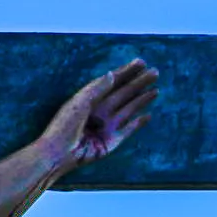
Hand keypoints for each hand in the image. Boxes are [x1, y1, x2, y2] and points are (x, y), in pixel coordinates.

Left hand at [38, 59, 158, 169]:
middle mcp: (100, 110)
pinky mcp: (111, 142)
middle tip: (155, 72)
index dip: (126, 72)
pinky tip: (148, 115)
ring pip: (129, 109)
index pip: (112, 81)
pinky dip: (138, 124)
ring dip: (142, 99)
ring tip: (156, 90)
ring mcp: (107, 126)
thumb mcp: (79, 103)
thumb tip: (111, 74)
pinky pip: (128, 130)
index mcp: (90, 98)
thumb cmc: (64, 127)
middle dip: (139, 83)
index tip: (140, 62)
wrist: (60, 154)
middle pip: (124, 93)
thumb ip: (96, 89)